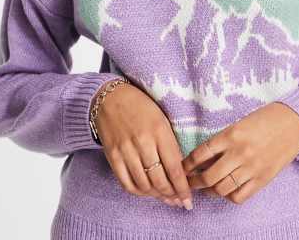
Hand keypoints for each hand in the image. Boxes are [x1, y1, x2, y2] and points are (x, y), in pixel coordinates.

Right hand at [91, 82, 192, 208]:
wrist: (110, 98)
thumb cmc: (141, 106)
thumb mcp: (162, 119)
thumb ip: (170, 143)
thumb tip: (179, 171)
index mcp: (159, 131)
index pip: (174, 168)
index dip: (182, 188)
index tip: (188, 200)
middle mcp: (143, 142)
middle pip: (159, 180)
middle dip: (171, 195)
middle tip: (178, 201)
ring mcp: (126, 150)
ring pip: (144, 184)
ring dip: (156, 195)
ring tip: (164, 198)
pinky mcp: (112, 156)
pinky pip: (126, 183)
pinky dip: (138, 192)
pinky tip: (146, 192)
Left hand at [181, 102, 298, 204]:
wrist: (294, 123)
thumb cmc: (266, 118)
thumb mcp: (240, 123)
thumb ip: (223, 140)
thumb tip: (204, 158)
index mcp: (232, 134)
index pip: (201, 153)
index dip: (188, 163)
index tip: (182, 167)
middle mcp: (240, 153)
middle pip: (209, 176)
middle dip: (194, 181)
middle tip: (189, 181)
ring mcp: (252, 168)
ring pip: (222, 189)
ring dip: (210, 190)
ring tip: (205, 187)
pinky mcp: (262, 179)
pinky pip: (239, 196)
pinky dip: (229, 196)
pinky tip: (226, 190)